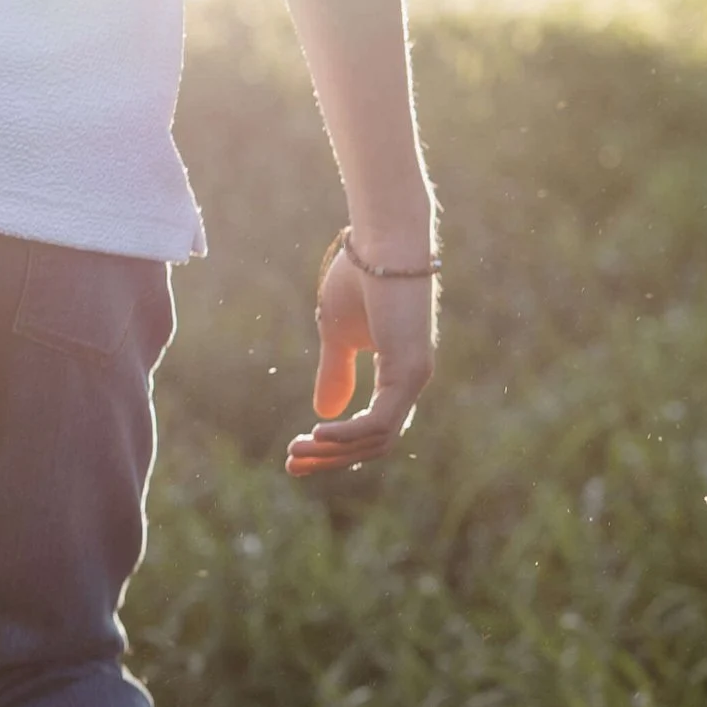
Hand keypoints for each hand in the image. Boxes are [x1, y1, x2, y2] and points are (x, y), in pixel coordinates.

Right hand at [285, 229, 436, 475]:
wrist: (379, 242)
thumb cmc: (359, 277)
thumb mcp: (336, 334)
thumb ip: (335, 371)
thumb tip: (323, 411)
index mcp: (397, 372)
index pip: (373, 428)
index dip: (337, 446)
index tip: (297, 453)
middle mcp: (411, 380)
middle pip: (374, 443)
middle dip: (331, 458)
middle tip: (291, 465)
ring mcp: (414, 377)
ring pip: (377, 439)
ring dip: (334, 450)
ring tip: (297, 450)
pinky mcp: (409, 370)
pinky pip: (380, 422)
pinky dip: (348, 434)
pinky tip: (318, 432)